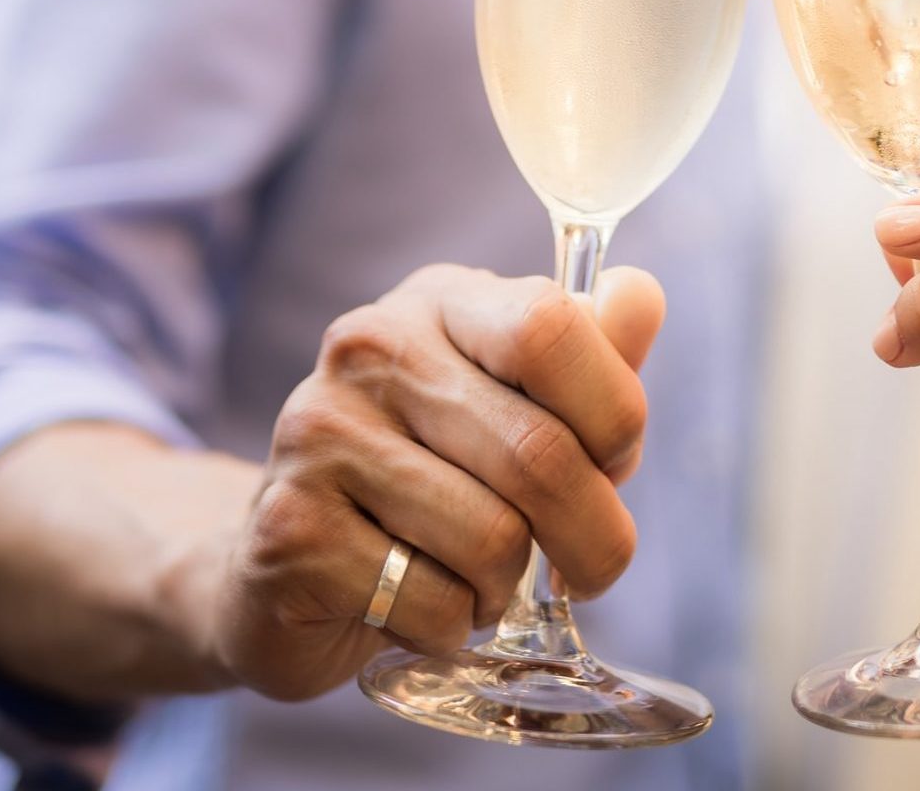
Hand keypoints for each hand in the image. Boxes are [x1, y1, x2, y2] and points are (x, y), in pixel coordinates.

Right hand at [213, 262, 662, 699]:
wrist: (278, 558)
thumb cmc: (429, 467)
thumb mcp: (512, 394)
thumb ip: (587, 350)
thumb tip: (641, 294)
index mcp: (439, 300)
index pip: (549, 325)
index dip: (612, 409)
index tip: (616, 460)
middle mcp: (369, 349)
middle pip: (538, 451)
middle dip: (593, 534)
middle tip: (593, 567)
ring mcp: (319, 435)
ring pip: (493, 538)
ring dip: (509, 585)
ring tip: (478, 576)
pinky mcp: (289, 532)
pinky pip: (433, 603)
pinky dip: (452, 625)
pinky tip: (418, 603)